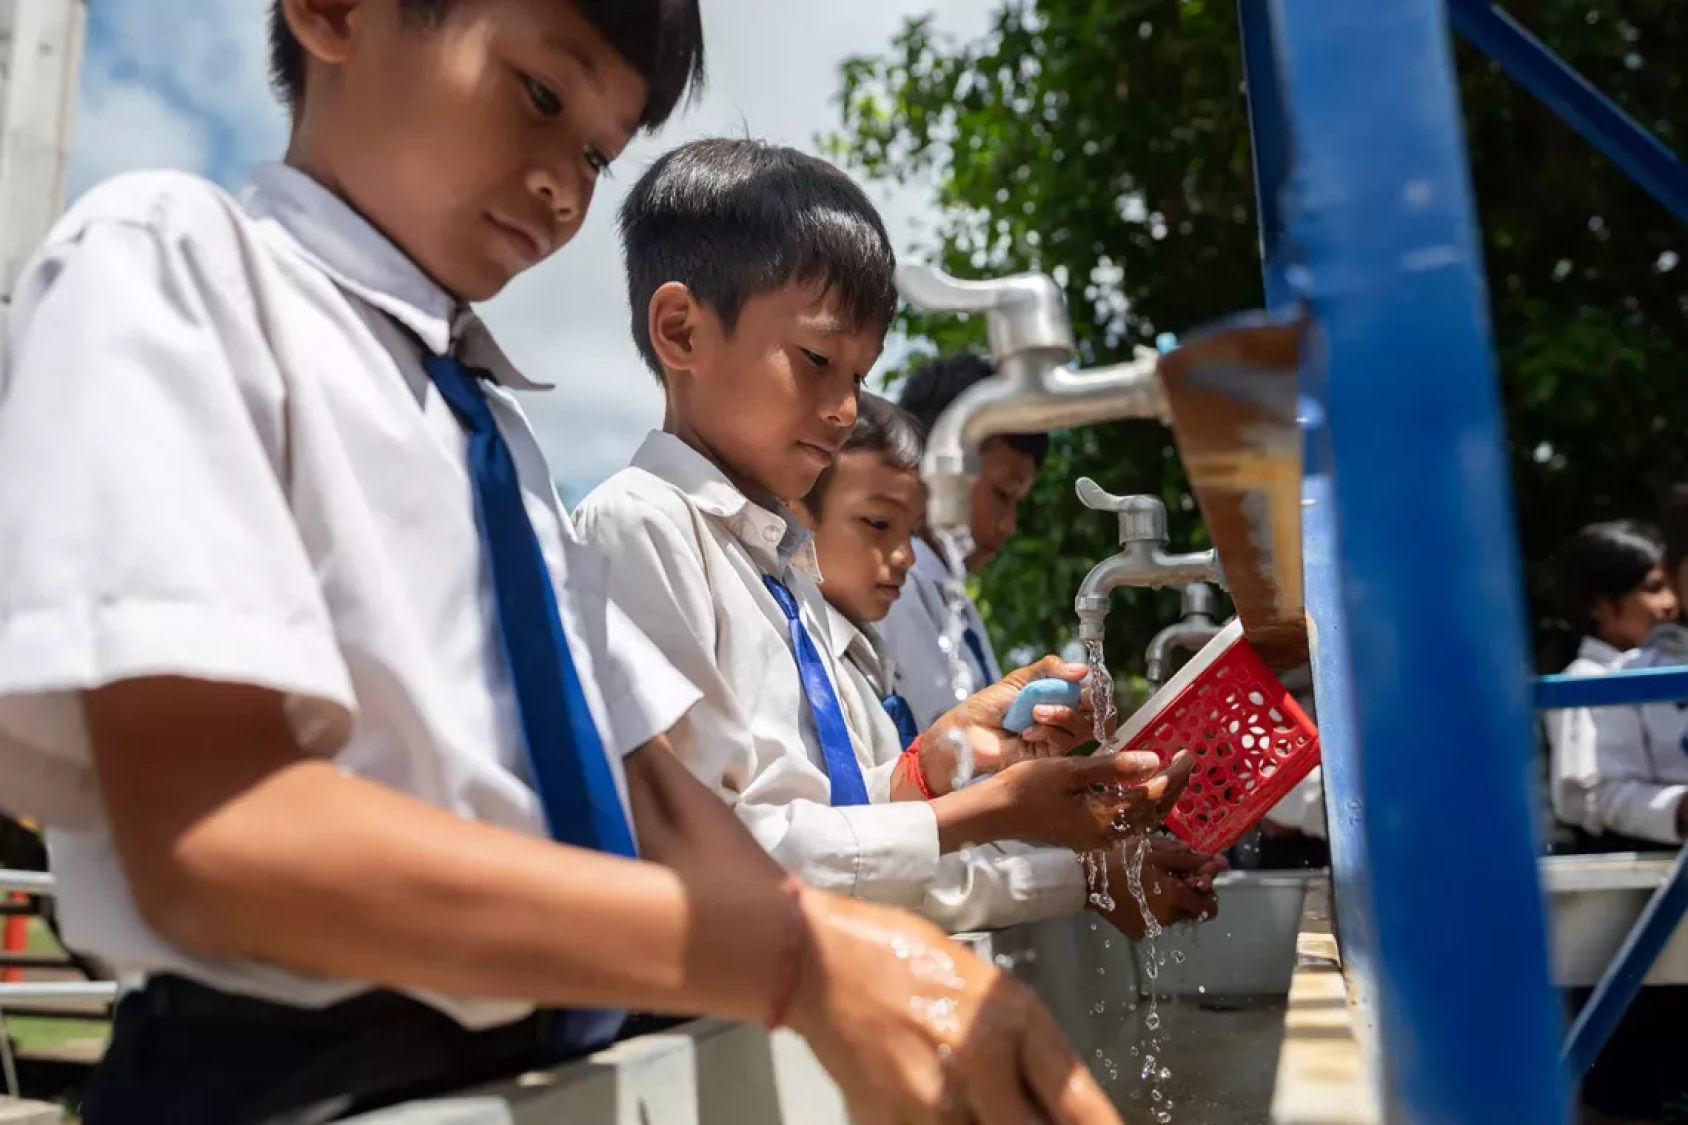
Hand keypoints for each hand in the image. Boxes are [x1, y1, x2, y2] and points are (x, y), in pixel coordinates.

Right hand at [789, 890, 1120, 1124]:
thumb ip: (1022, 1045)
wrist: (818, 959)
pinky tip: (933, 1102)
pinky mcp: (890, 1121)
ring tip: (966, 1094)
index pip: (1078, 1100)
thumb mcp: (984, 985)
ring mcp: (935, 1098)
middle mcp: (982, 1059)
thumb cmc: (901, 957)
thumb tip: (1054, 1105)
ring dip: (984, 1122)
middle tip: (1018, 1110)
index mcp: (1013, 1015)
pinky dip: (942, 1123)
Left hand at [920, 656, 1098, 794]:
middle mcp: (1063, 720)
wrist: (967, 733)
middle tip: (1081, 696)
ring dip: (1063, 714)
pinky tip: (1027, 730)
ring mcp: (1058, 739)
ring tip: (1036, 711)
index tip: (1091, 679)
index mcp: (1058, 698)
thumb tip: (1083, 669)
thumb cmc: (988, 706)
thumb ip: (1050, 669)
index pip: (1092, 694)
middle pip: (1100, 714)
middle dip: (1092, 702)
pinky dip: (1049, 730)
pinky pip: (1064, 742)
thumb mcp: (1019, 679)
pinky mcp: (1050, 758)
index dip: (1097, 687)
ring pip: (1085, 727)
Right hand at [954, 751, 1193, 852]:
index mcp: (1104, 819)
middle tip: (1185, 762)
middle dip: (1173, 788)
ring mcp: (1096, 838)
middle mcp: (1106, 835)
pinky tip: (1139, 788)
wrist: (994, 813)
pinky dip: (1139, 804)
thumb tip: (1154, 762)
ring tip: (1170, 773)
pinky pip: (1124, 821)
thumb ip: (1113, 767)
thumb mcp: (1071, 771)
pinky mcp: (1086, 835)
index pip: (1152, 797)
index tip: (1187, 755)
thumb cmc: (1026, 788)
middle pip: (1152, 813)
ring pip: (1140, 819)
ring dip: (1158, 797)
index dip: (1174, 776)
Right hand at [1094, 836, 1224, 940]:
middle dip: (1189, 896)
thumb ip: (1191, 859)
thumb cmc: (1124, 860)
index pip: (1209, 907)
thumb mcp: (1158, 851)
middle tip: (1173, 879)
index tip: (1195, 878)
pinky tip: (1138, 896)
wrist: (1088, 880)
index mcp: (1176, 897)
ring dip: (1172, 903)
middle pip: (1193, 913)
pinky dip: (1153, 910)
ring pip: (1175, 917)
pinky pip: (1156, 922)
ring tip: (1152, 884)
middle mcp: (1168, 918)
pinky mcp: (1138, 933)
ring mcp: (1152, 929)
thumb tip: (1221, 864)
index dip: (1206, 892)